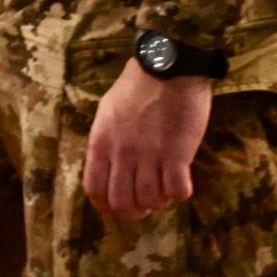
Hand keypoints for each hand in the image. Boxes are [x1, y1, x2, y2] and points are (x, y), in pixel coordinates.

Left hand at [83, 60, 212, 222]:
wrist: (169, 65)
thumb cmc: (138, 83)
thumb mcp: (108, 109)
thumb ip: (106, 140)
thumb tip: (109, 165)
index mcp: (101, 142)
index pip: (95, 190)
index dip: (106, 205)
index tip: (119, 205)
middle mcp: (122, 154)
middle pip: (122, 203)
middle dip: (134, 211)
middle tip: (145, 204)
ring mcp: (150, 155)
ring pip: (150, 201)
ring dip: (159, 201)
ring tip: (165, 188)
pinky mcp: (177, 154)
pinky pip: (177, 191)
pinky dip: (179, 193)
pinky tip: (182, 181)